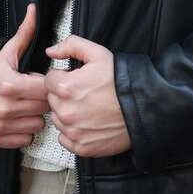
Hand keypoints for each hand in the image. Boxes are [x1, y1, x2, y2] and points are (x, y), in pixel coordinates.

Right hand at [0, 4, 47, 147]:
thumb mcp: (6, 53)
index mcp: (9, 84)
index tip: (39, 82)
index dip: (45, 85)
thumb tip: (33, 9)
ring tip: (25, 106)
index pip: (46, 90)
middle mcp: (4, 107)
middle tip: (32, 93)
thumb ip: (24, 33)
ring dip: (34, 116)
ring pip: (38, 125)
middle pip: (44, 107)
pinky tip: (17, 118)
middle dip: (41, 100)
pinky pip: (26, 139)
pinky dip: (25, 130)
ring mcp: (0, 125)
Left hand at [44, 36, 131, 157]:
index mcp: (66, 88)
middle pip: (52, 101)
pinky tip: (87, 123)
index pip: (49, 81)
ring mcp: (74, 132)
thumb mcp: (97, 53)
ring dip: (67, 113)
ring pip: (58, 119)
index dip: (62, 77)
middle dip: (63, 95)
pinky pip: (65, 139)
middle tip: (83, 93)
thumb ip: (70, 45)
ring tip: (88, 107)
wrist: (143, 106)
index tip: (74, 79)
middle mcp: (67, 112)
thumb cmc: (121, 80)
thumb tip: (51, 51)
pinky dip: (72, 132)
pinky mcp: (82, 147)